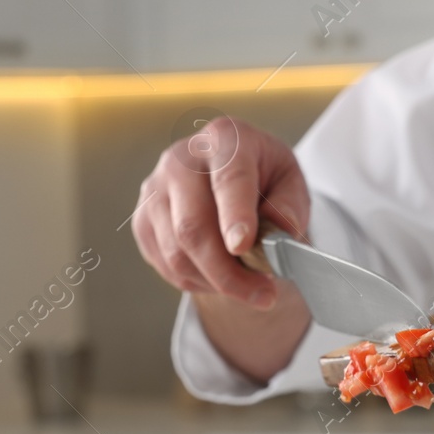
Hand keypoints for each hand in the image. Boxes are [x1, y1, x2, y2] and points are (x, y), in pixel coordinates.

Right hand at [132, 117, 313, 384]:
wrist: (229, 182)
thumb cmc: (263, 179)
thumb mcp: (290, 180)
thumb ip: (291, 202)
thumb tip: (282, 226)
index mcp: (224, 139)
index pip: (227, 177)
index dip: (234, 214)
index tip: (243, 246)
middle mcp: (180, 160)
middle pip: (194, 226)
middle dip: (229, 271)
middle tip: (264, 294)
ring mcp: (154, 191)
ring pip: (178, 253)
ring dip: (217, 282)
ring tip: (249, 288)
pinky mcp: (142, 221)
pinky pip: (167, 265)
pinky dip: (198, 282)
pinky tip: (221, 277)